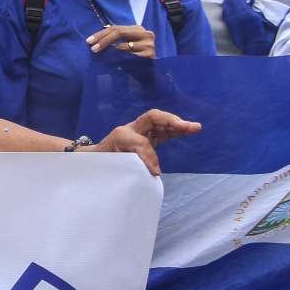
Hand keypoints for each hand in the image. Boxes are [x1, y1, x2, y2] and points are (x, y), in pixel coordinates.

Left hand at [83, 109, 201, 175]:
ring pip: (161, 123)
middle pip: (153, 118)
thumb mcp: (112, 163)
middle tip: (188, 127)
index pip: (139, 140)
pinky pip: (164, 131)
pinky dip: (176, 131)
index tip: (155, 171)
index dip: (148, 154)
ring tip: (195, 127)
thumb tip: (155, 171)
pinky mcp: (148, 138)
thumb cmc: (103, 161)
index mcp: (122, 134)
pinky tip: (189, 130)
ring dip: (178, 125)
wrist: (94, 160)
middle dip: (171, 121)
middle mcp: (132, 129)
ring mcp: (141, 132)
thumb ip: (130, 165)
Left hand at [86, 25, 155, 57]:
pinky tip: (115, 62)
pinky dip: (120, 59)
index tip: (88, 41)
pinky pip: (129, 57)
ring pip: (123, 46)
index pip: (116, 28)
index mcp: (137, 29)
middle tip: (93, 49)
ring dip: (110, 52)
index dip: (101, 34)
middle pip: (120, 32)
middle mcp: (145, 33)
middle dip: (104, 40)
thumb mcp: (125, 45)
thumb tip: (94, 41)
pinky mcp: (149, 55)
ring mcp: (148, 44)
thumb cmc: (134, 56)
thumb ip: (115, 40)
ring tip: (102, 56)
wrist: (149, 70)